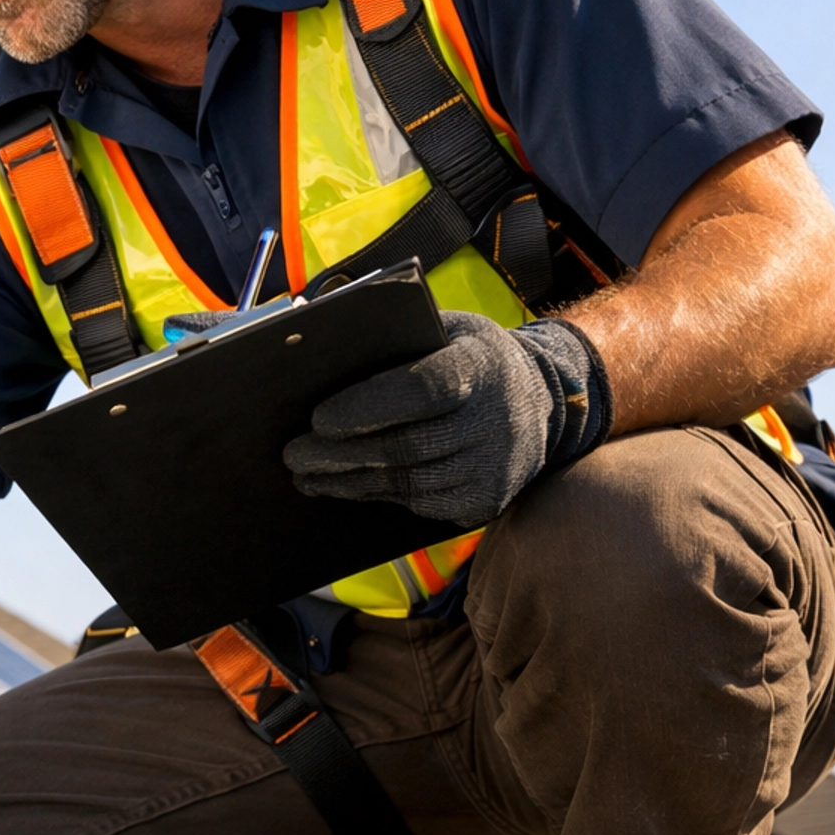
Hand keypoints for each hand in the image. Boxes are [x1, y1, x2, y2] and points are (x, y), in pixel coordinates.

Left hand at [284, 311, 610, 529]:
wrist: (541, 404)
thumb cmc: (470, 358)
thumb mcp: (446, 329)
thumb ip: (397, 335)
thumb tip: (322, 349)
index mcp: (481, 365)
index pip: (423, 389)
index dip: (369, 406)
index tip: (318, 418)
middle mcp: (495, 420)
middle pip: (407, 446)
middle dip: (340, 454)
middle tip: (293, 453)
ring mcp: (495, 468)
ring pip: (408, 483)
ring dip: (349, 482)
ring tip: (306, 474)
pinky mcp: (486, 502)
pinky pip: (421, 505)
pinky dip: (377, 496)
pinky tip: (343, 486)